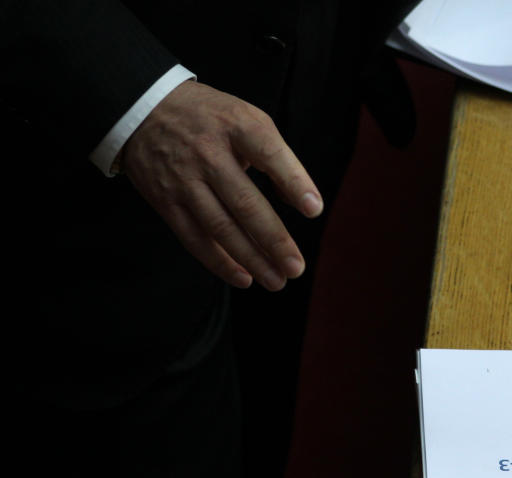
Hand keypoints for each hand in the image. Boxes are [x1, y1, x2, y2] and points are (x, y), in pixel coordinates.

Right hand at [121, 80, 323, 290]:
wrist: (141, 107)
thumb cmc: (210, 119)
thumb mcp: (246, 119)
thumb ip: (276, 158)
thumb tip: (303, 202)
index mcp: (236, 125)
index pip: (269, 155)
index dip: (293, 182)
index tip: (314, 210)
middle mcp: (208, 153)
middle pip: (244, 203)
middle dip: (274, 239)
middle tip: (296, 267)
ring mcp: (184, 179)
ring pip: (220, 227)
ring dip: (251, 259)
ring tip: (277, 281)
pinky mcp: (165, 201)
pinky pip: (194, 238)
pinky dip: (219, 262)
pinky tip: (244, 278)